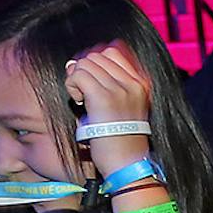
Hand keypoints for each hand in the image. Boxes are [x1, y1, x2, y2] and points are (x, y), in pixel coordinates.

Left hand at [63, 42, 154, 173]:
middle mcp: (133, 82)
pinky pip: (77, 75)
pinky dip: (72, 87)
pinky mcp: (103, 97)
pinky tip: (79, 103)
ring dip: (76, 79)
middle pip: (96, 55)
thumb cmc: (119, 138)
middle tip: (84, 93)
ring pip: (85, 64)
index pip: (113, 50)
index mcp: (141, 82)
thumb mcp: (125, 107)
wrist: (126, 162)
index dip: (94, 60)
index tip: (90, 80)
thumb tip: (78, 61)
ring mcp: (119, 88)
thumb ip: (111, 83)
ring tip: (82, 99)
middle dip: (84, 70)